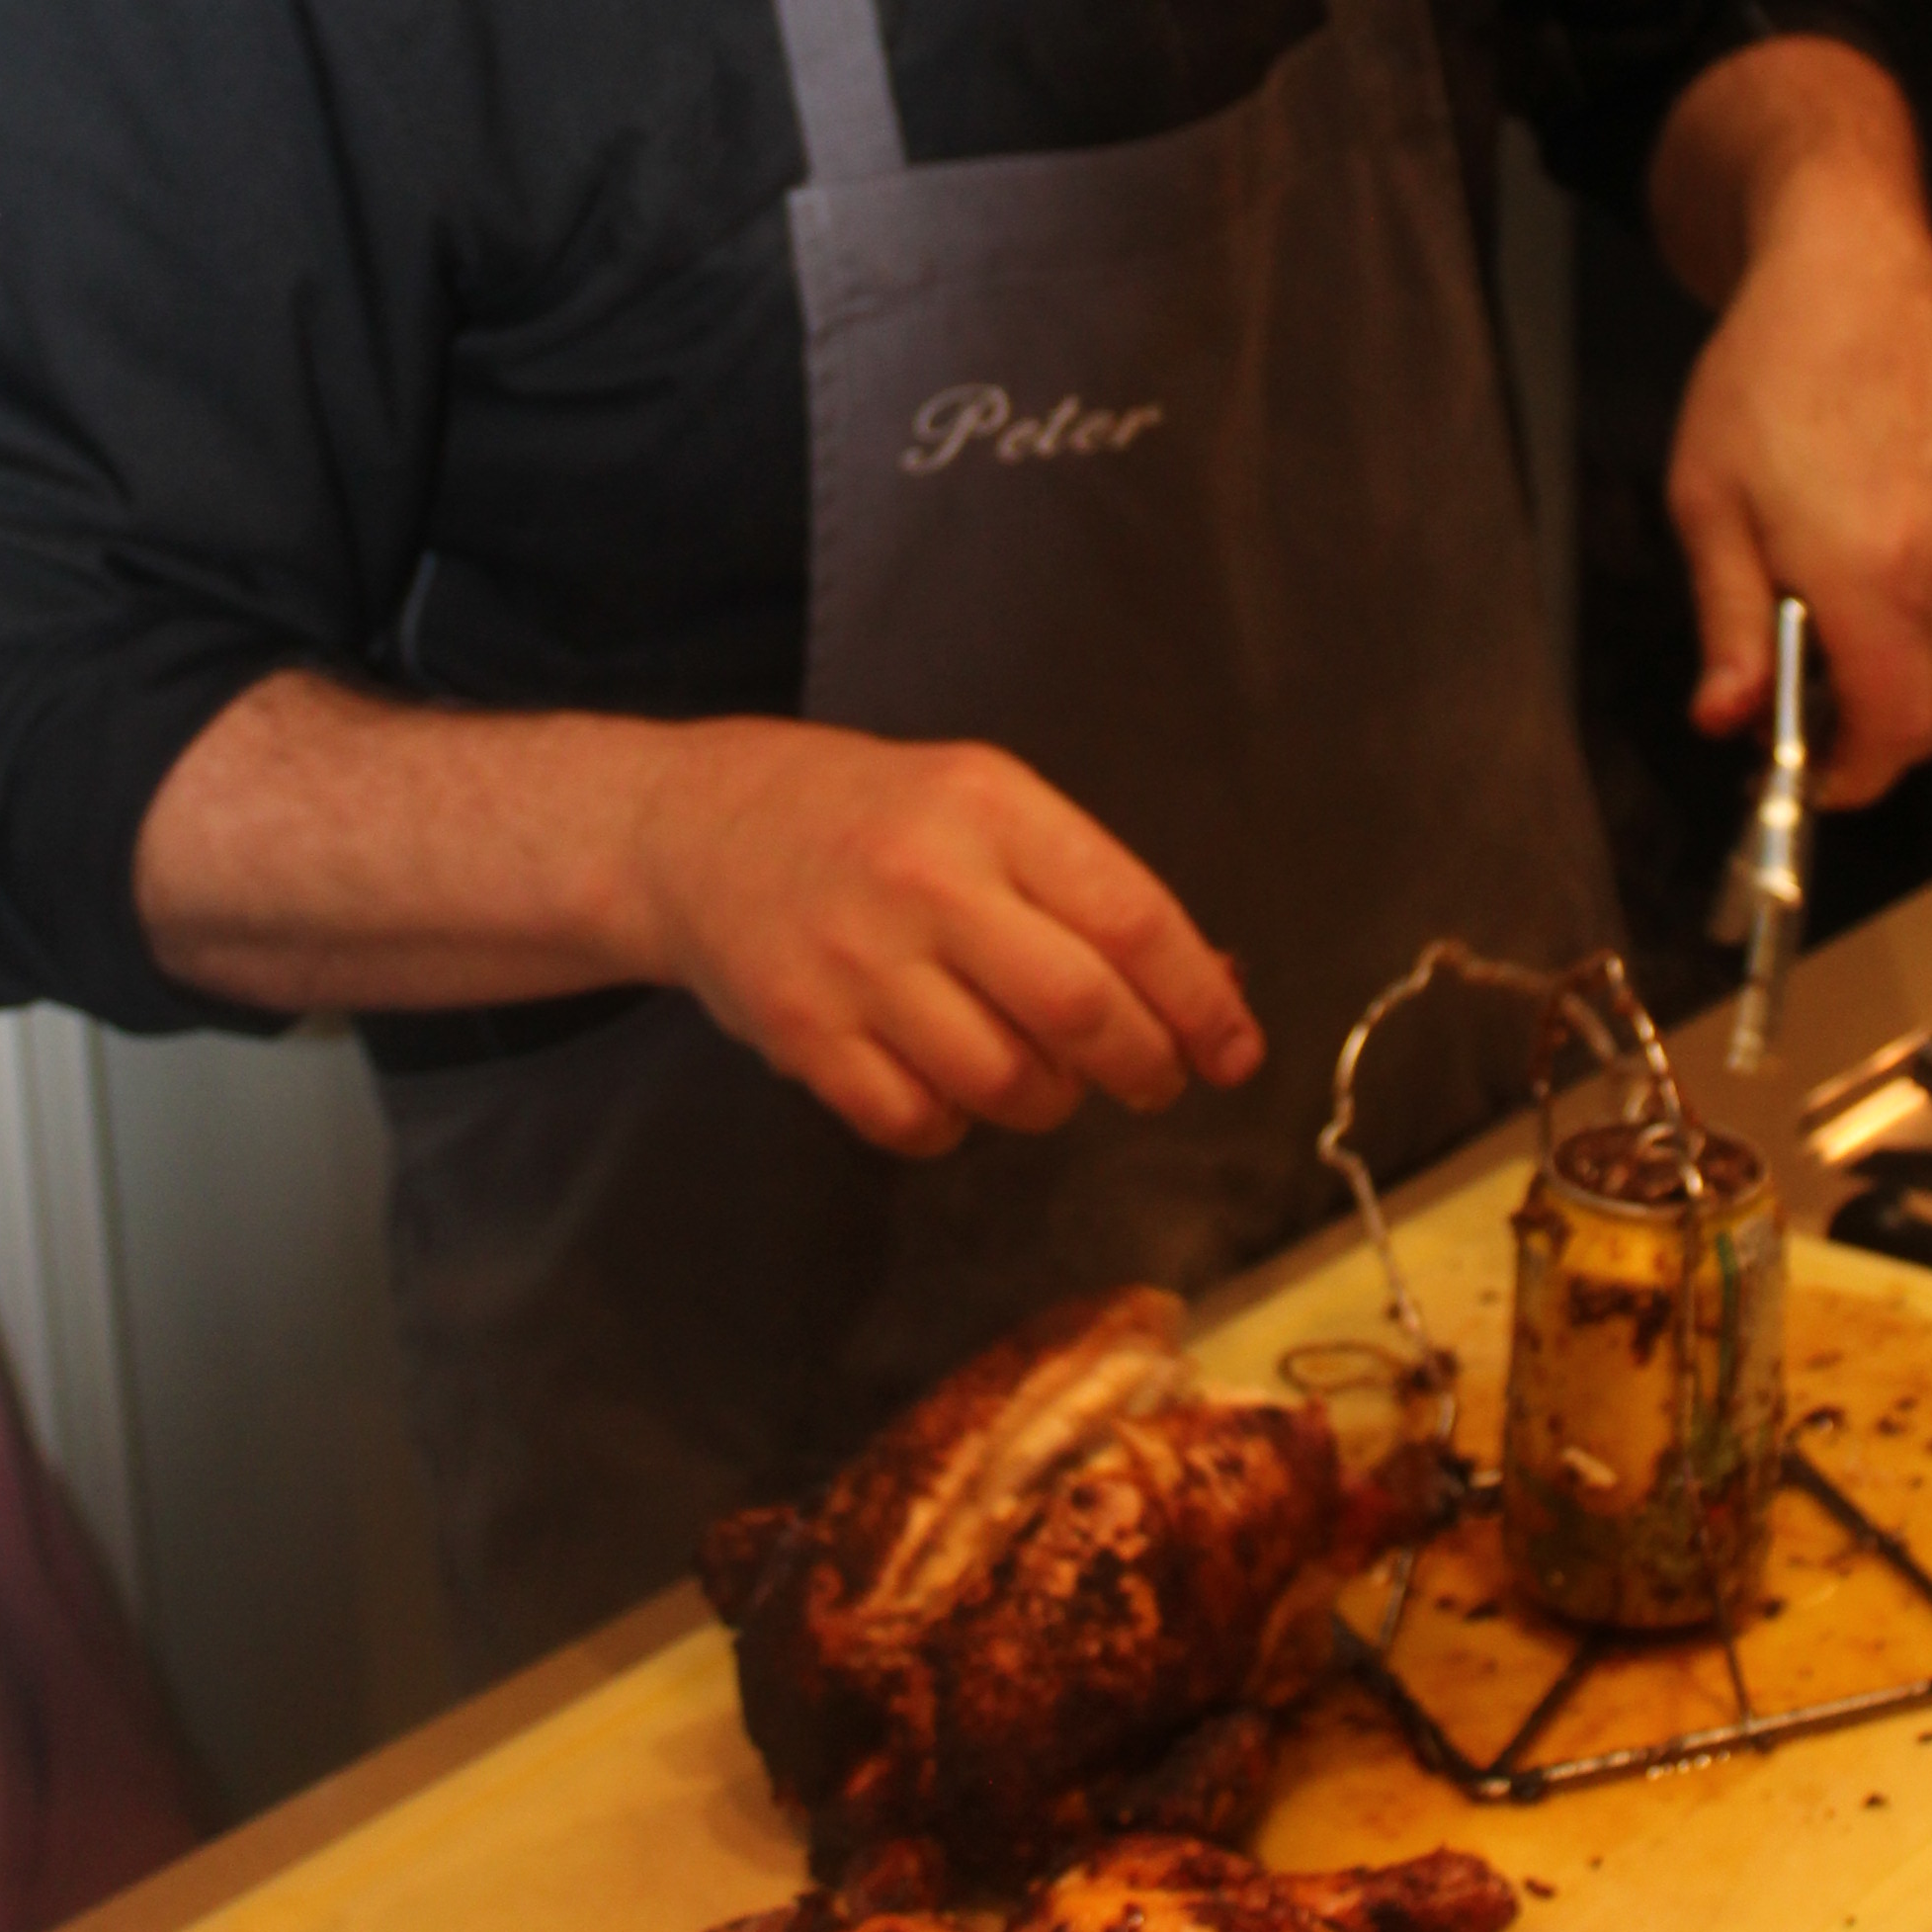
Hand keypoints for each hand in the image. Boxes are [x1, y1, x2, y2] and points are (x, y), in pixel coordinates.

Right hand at [634, 721, 1267, 1156]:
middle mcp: (925, 879)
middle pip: (1080, 1009)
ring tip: (1042, 1073)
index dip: (1202, 1000)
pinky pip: (919, 1123)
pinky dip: (956, 1125)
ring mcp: (856, 961)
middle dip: (1144, 1066)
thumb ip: (1087, 891)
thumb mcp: (982, 807)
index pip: (1131, 918)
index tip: (1236, 1051)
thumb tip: (1216, 987)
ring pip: (1006, 1081)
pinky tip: (949, 1083)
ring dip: (1050, 1100)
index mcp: (989, 806)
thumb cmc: (870, 820)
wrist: (695, 829)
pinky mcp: (803, 1033)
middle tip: (1156, 1083)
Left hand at [1650, 44, 1931, 807]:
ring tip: (1822, 644)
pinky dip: (1923, 632)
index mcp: (1867, 575)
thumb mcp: (1708, 505)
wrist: (1849, 280)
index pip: (1893, 731)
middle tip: (1802, 721)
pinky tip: (1862, 590)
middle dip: (1870, 740)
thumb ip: (1726, 624)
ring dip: (1898, 686)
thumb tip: (1726, 714)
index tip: (1810, 778)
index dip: (1852, 777)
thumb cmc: (1770, 375)